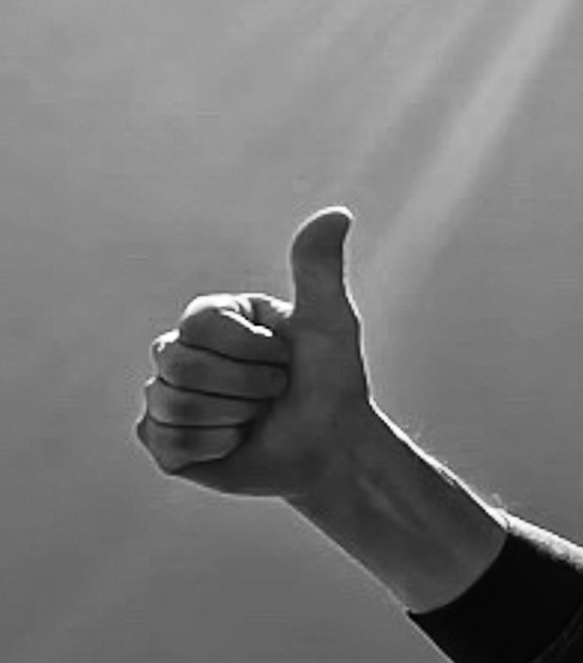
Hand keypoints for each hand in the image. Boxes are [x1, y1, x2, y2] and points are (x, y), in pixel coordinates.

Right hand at [137, 208, 378, 500]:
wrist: (333, 449)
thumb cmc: (333, 383)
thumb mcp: (331, 324)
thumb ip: (320, 270)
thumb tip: (338, 213)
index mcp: (212, 317)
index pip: (198, 322)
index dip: (250, 349)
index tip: (285, 358)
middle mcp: (181, 349)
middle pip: (177, 363)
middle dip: (244, 386)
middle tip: (275, 392)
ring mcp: (166, 394)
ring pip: (171, 404)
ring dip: (233, 417)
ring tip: (256, 417)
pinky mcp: (163, 440)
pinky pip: (169, 443)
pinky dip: (216, 448)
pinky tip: (237, 442)